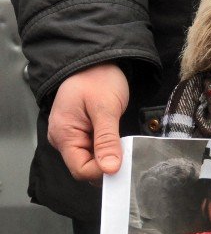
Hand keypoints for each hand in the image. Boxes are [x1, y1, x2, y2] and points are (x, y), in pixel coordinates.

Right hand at [47, 63, 128, 180]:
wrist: (97, 61)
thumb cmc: (97, 78)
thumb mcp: (105, 108)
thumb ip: (107, 140)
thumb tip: (110, 168)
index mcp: (63, 134)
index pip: (80, 170)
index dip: (102, 172)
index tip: (122, 162)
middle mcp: (64, 139)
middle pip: (85, 169)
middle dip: (106, 166)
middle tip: (125, 152)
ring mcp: (73, 137)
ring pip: (92, 162)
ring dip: (109, 158)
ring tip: (121, 143)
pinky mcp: (83, 135)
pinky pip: (95, 152)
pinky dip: (108, 151)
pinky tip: (117, 142)